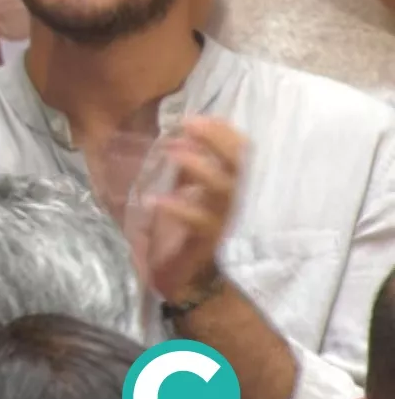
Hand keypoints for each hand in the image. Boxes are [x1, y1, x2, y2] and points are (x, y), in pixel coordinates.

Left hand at [139, 117, 242, 305]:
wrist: (200, 281)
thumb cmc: (196, 232)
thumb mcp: (196, 194)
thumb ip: (194, 171)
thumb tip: (177, 139)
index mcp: (238, 186)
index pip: (243, 152)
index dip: (224, 132)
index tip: (197, 117)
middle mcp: (240, 201)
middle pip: (241, 166)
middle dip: (217, 141)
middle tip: (189, 123)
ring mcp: (230, 222)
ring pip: (225, 191)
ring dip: (199, 168)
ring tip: (173, 152)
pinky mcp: (214, 242)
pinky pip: (200, 223)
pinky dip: (179, 208)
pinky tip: (155, 199)